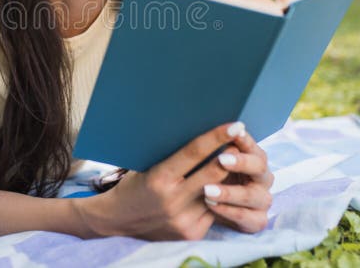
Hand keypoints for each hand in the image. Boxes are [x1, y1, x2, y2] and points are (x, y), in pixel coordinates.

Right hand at [74, 122, 246, 240]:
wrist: (118, 220)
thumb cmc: (133, 184)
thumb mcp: (147, 165)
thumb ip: (174, 157)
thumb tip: (204, 135)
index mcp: (159, 178)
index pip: (195, 153)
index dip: (217, 137)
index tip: (235, 125)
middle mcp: (172, 200)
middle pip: (214, 172)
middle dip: (232, 155)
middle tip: (242, 141)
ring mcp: (183, 219)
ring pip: (218, 192)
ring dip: (228, 177)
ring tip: (235, 162)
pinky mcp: (191, 233)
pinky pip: (213, 210)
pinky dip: (217, 197)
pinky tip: (218, 188)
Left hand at [201, 129, 273, 232]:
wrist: (201, 209)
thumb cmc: (205, 176)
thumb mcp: (206, 160)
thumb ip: (213, 147)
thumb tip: (202, 122)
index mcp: (253, 158)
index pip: (252, 146)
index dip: (245, 140)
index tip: (233, 132)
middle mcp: (262, 178)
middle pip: (260, 167)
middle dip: (241, 162)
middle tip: (222, 159)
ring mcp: (261, 200)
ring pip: (254, 195)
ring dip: (230, 192)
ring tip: (207, 190)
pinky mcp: (256, 221)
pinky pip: (248, 218)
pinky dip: (229, 212)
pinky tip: (211, 205)